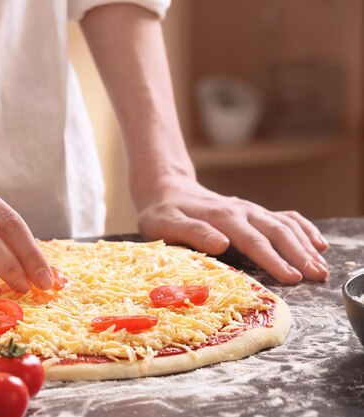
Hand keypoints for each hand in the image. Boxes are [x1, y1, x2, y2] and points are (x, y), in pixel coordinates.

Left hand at [136, 176, 329, 283]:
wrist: (166, 190)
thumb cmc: (163, 213)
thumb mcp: (166, 224)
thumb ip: (193, 233)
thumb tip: (222, 243)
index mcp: (221, 217)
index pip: (253, 241)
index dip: (274, 259)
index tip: (293, 277)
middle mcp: (241, 211)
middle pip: (277, 232)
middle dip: (299, 254)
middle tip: (318, 276)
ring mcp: (249, 210)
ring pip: (285, 225)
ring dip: (306, 245)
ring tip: (322, 267)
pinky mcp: (252, 211)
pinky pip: (284, 217)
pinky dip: (304, 229)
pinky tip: (319, 243)